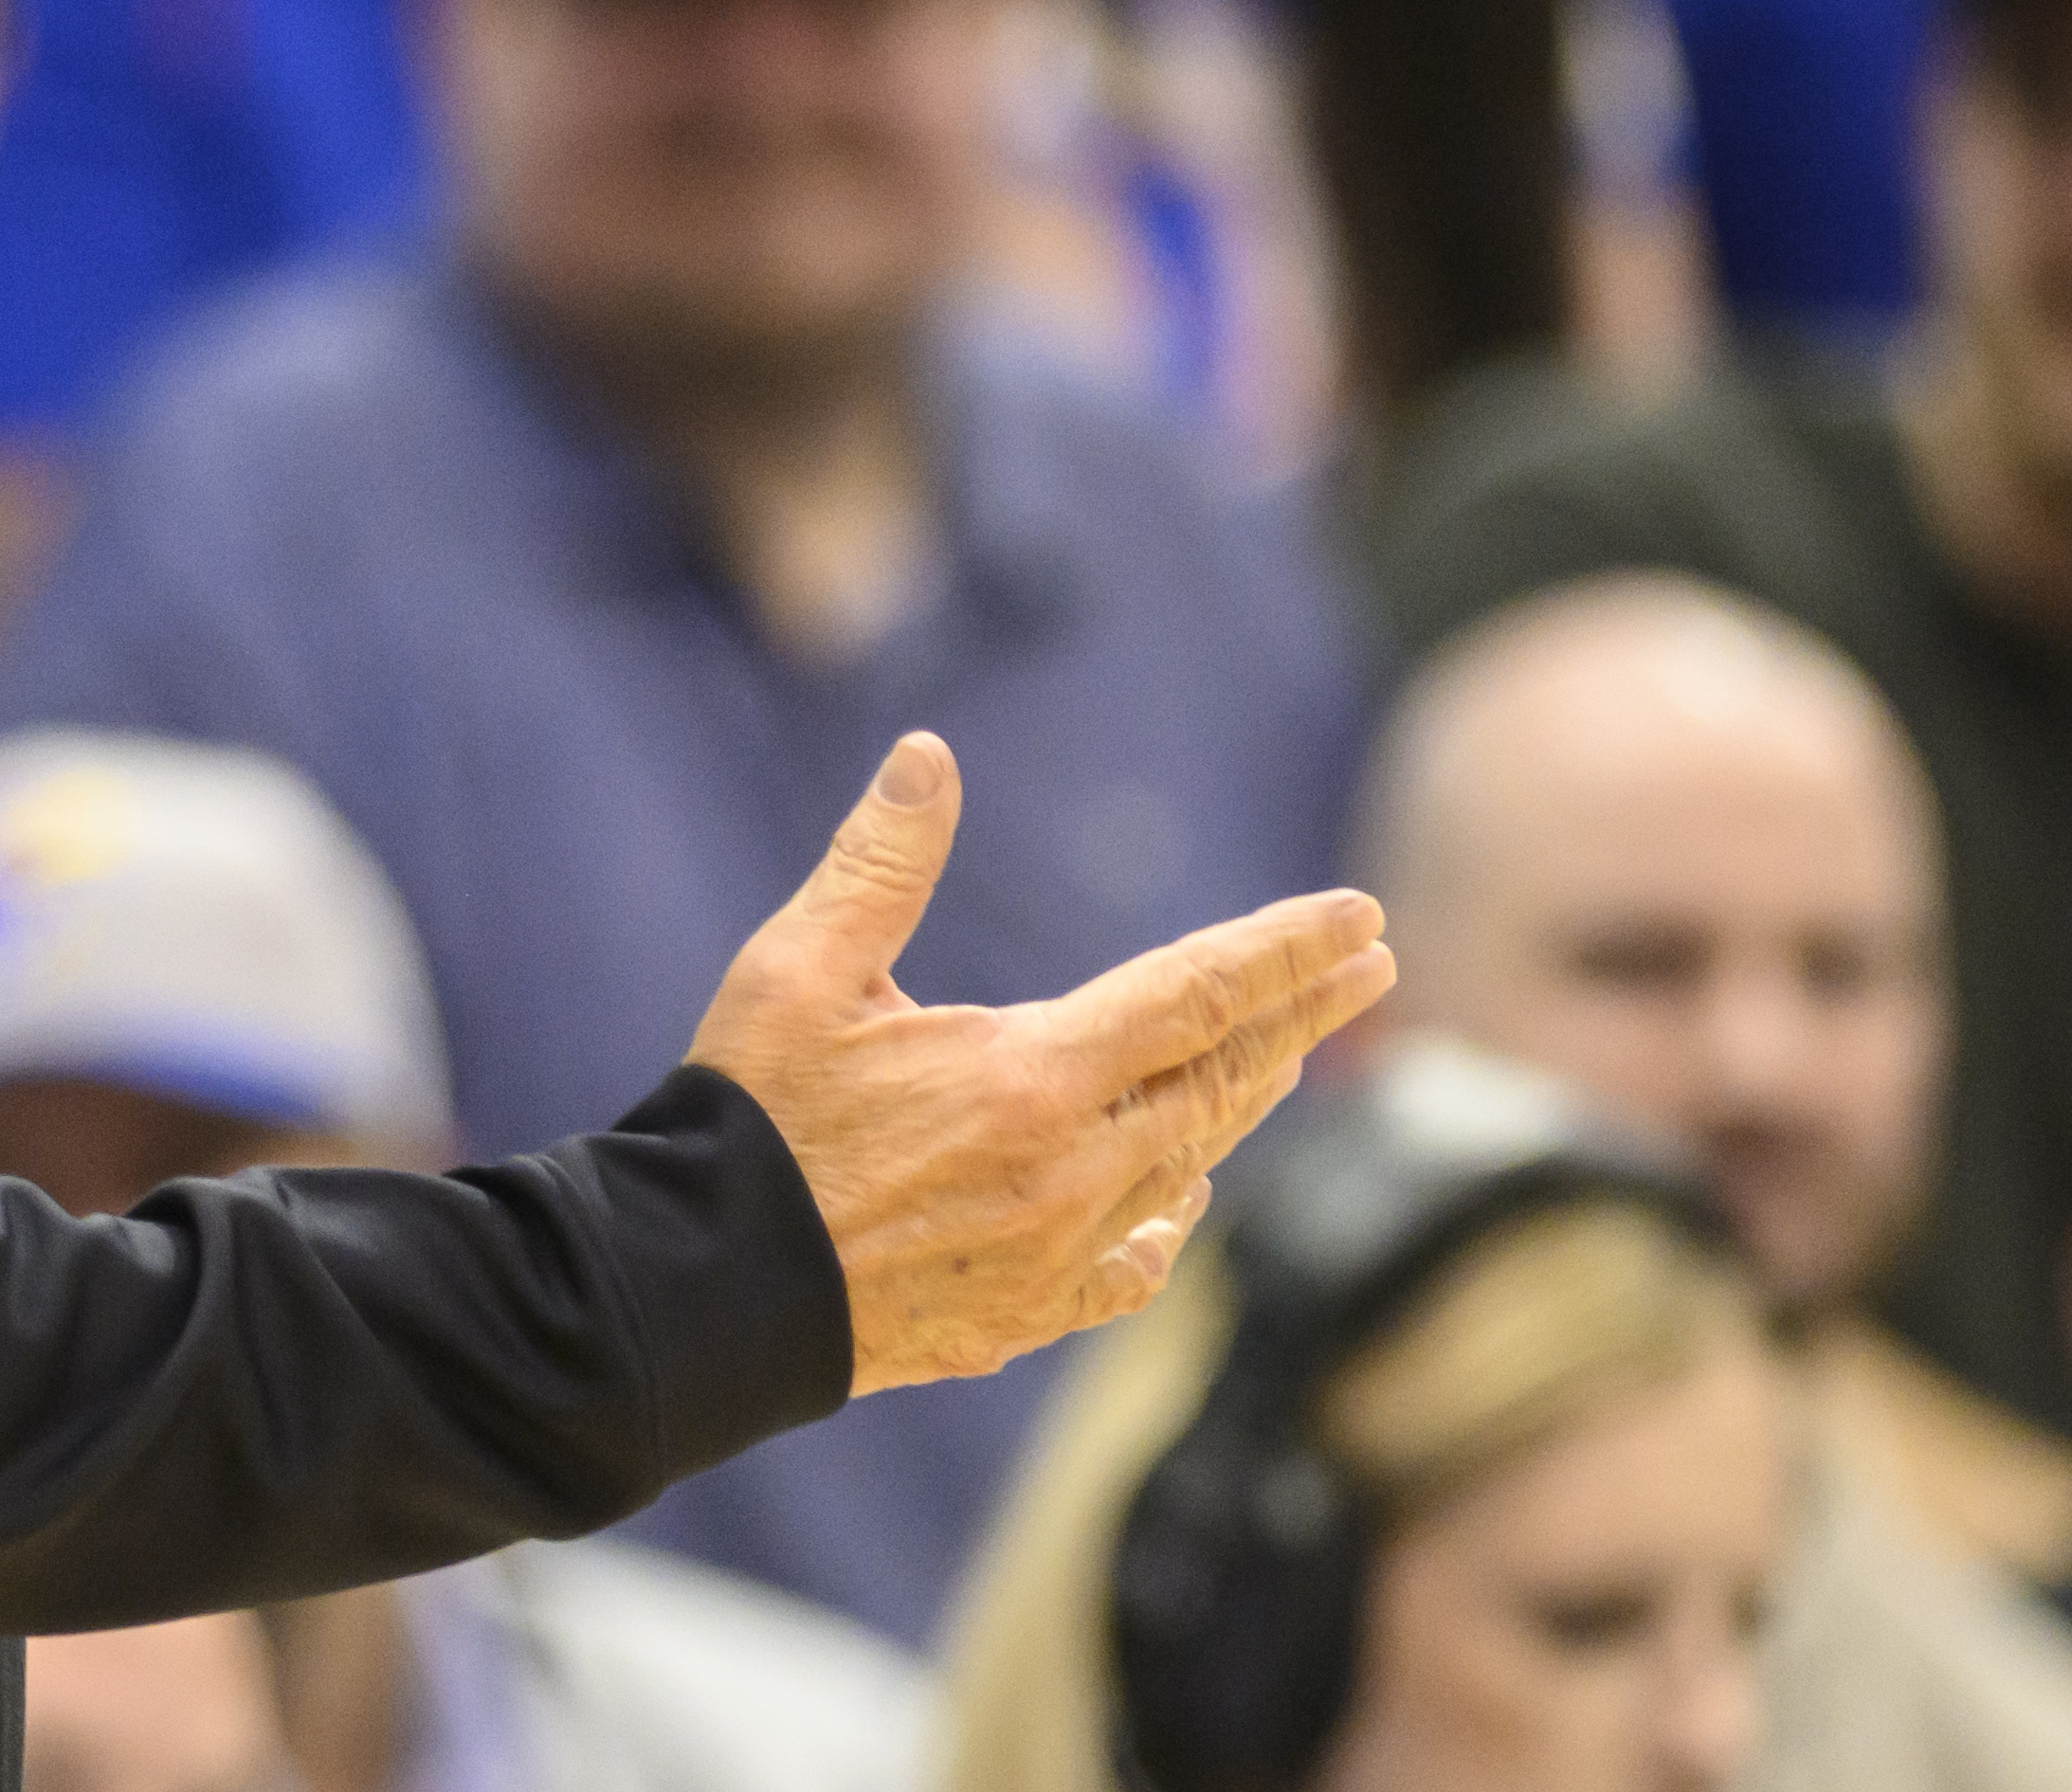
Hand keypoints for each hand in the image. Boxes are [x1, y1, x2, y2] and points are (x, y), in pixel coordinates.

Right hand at [687, 731, 1391, 1396]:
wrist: (700, 1293)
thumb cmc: (747, 1120)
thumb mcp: (799, 969)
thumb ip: (879, 860)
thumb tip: (928, 756)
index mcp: (1033, 1077)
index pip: (1198, 996)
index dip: (1287, 951)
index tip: (1362, 917)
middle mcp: (1072, 1170)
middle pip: (1221, 1081)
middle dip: (1302, 1017)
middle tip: (1371, 969)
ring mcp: (1057, 1253)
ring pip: (1187, 1165)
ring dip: (1243, 1102)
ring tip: (1283, 1059)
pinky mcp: (1025, 1314)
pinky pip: (1134, 1263)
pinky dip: (1170, 1216)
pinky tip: (1181, 1195)